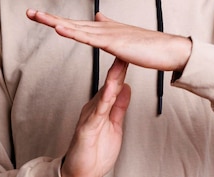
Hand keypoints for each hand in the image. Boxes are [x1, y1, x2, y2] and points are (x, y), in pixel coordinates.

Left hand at [26, 10, 191, 71]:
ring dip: (56, 22)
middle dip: (49, 18)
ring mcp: (108, 34)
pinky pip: (89, 39)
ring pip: (76, 28)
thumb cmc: (148, 46)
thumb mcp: (124, 36)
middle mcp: (103, 28)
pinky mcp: (114, 43)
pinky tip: (60, 29)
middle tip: (29, 13)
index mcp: (104, 29)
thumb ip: (109, 27)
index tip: (39, 16)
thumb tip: (97, 16)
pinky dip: (73, 33)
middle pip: (71, 23)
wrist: (168, 49)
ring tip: (37, 17)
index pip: (76, 24)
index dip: (57, 20)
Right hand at [61, 58, 130, 176]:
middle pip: (109, 85)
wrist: (82, 174)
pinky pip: (97, 112)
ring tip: (120, 64)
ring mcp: (89, 117)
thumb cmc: (95, 152)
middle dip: (118, 68)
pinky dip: (104, 100)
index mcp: (102, 108)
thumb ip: (120, 107)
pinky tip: (111, 90)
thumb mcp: (114, 126)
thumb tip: (127, 88)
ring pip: (103, 95)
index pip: (115, 85)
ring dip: (112, 79)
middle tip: (126, 49)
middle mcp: (94, 109)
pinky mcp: (86, 128)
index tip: (131, 54)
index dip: (123, 70)